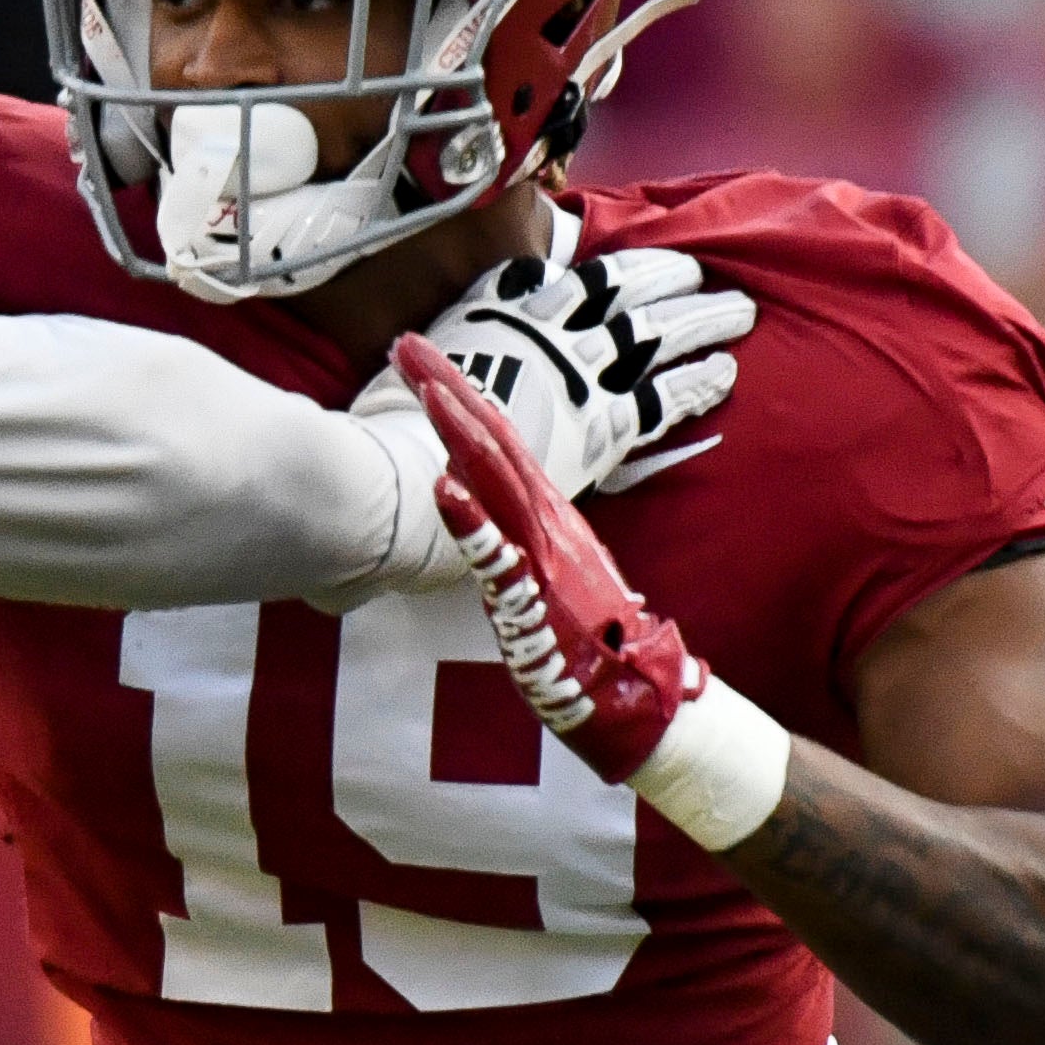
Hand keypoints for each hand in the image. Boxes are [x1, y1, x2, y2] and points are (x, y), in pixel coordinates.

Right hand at [349, 249, 750, 500]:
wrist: (411, 465)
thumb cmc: (405, 418)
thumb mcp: (435, 349)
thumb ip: (475, 321)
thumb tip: (485, 300)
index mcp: (513, 313)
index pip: (588, 278)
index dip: (634, 268)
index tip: (664, 263)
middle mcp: (552, 339)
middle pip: (630, 298)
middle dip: (676, 285)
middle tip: (709, 279)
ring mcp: (578, 380)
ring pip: (655, 338)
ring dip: (701, 322)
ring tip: (739, 313)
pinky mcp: (596, 429)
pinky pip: (660, 397)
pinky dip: (695, 382)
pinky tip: (724, 372)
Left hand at [394, 337, 791, 845]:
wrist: (638, 700)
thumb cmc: (588, 642)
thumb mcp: (541, 574)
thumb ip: (507, 538)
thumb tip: (468, 500)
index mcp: (545, 513)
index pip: (497, 440)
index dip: (459, 396)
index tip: (420, 359)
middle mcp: (546, 521)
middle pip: (492, 440)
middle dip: (448, 390)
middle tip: (406, 344)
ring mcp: (544, 555)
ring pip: (499, 480)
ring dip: (460, 432)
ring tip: (426, 387)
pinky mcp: (539, 597)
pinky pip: (500, 554)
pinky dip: (472, 518)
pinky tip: (444, 486)